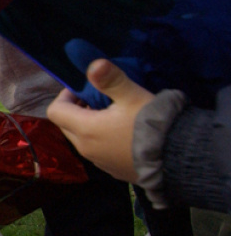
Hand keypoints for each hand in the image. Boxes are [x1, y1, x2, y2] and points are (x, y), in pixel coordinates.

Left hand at [47, 59, 153, 182]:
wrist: (180, 158)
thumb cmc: (152, 124)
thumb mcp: (132, 96)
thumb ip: (110, 79)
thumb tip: (93, 65)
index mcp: (85, 129)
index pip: (55, 111)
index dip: (65, 96)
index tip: (83, 89)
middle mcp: (85, 148)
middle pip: (65, 125)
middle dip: (76, 110)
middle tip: (98, 99)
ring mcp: (98, 162)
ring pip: (81, 139)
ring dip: (89, 125)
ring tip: (113, 114)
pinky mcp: (112, 170)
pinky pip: (97, 151)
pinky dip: (101, 139)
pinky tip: (123, 133)